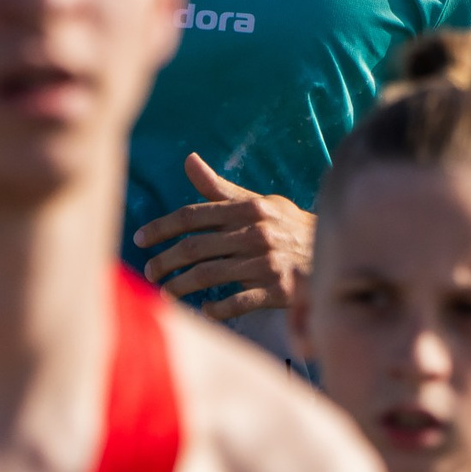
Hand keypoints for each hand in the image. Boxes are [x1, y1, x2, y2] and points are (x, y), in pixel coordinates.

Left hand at [132, 153, 314, 320]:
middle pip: (195, 247)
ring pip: (209, 275)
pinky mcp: (277, 289)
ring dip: (181, 286)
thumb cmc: (286, 226)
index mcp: (248, 209)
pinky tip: (204, 312)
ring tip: (165, 293)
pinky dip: (217, 309)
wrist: (331, 254)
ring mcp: (265, 262)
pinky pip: (238, 302)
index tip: (138, 239)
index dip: (162, 227)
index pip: (193, 215)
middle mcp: (254, 232)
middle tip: (148, 272)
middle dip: (165, 261)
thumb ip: (220, 188)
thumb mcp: (258, 203)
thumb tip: (189, 159)